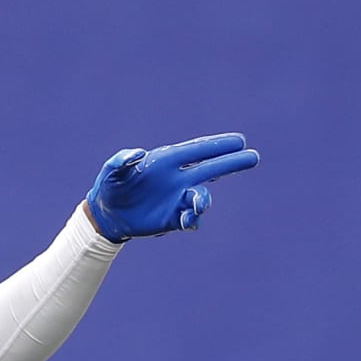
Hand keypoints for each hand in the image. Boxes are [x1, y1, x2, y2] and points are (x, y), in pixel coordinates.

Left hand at [84, 133, 259, 240]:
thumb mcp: (110, 172)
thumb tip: (137, 154)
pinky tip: (189, 219)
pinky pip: (190, 219)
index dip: (218, 145)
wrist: (107, 214)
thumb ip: (120, 161)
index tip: (239, 141)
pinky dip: (194, 219)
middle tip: (253, 157)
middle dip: (231, 163)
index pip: (197, 150)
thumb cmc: (110, 186)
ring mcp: (177, 198)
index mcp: (166, 161)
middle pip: (210, 168)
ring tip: (198, 203)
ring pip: (201, 196)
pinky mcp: (173, 218)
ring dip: (204, 199)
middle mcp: (177, 178)